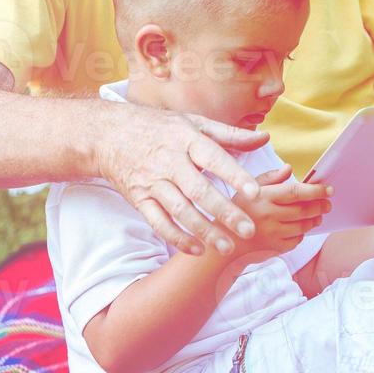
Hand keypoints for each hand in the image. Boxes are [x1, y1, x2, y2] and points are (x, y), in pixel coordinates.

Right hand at [98, 102, 271, 256]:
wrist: (108, 135)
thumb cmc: (159, 128)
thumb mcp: (194, 122)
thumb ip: (230, 134)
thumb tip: (265, 139)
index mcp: (186, 140)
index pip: (214, 158)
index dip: (235, 175)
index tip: (256, 192)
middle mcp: (169, 162)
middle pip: (199, 190)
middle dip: (224, 212)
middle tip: (248, 230)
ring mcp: (153, 182)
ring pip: (180, 211)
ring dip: (204, 231)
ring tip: (226, 247)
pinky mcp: (139, 199)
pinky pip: (158, 223)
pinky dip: (177, 238)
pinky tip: (196, 249)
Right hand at [223, 166, 332, 265]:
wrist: (225, 241)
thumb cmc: (239, 210)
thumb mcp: (247, 189)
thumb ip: (270, 178)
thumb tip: (289, 169)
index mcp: (263, 196)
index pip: (295, 192)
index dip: (315, 191)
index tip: (329, 189)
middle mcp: (268, 215)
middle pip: (304, 210)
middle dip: (320, 206)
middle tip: (328, 203)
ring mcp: (272, 233)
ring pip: (304, 226)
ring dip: (315, 219)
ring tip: (318, 214)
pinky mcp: (275, 248)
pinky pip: (297, 240)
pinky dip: (303, 233)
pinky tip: (302, 227)